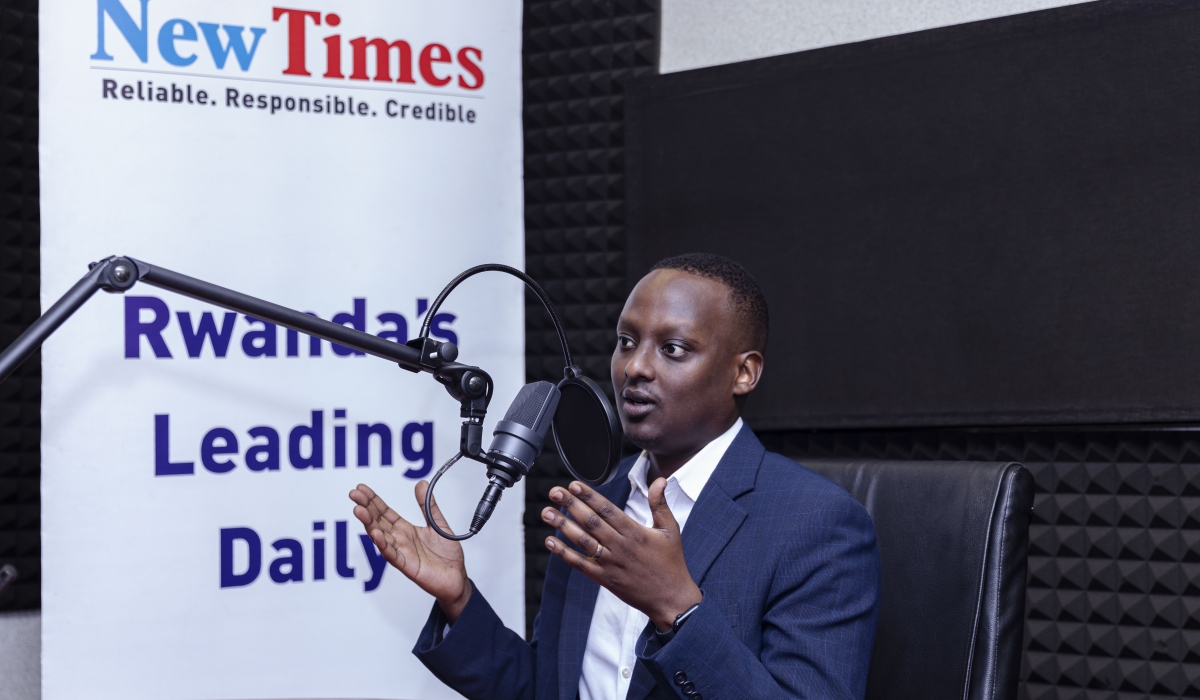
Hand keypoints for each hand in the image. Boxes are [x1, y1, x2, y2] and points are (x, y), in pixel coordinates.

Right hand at [349, 481, 471, 621]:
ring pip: (380, 537)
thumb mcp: (438, 524)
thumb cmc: (446, 555)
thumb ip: (428, 506)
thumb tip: (421, 484)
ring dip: (369, 524)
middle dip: (365, 507)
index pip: (384, 512)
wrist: (457, 577)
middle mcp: (400, 540)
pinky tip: (376, 534)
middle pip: (378, 521)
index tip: (361, 488)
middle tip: (354, 494)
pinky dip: (383, 545)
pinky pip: (392, 555)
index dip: (373, 500)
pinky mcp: (407, 565)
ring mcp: (401, 552)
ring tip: (359, 510)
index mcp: (405, 530)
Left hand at [542, 479, 702, 631]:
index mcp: (634, 532)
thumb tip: (660, 480)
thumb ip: (660, 504)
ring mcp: (610, 563)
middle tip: (554, 492)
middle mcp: (620, 546)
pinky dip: (564, 553)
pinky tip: (550, 542)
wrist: (671, 599)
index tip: (574, 485)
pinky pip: (580, 564)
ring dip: (563, 525)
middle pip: (591, 522)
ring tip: (547, 512)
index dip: (589, 496)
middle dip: (571, 505)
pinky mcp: (604, 579)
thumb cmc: (671, 563)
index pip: (607, 509)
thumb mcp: (670, 529)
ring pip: (582, 541)